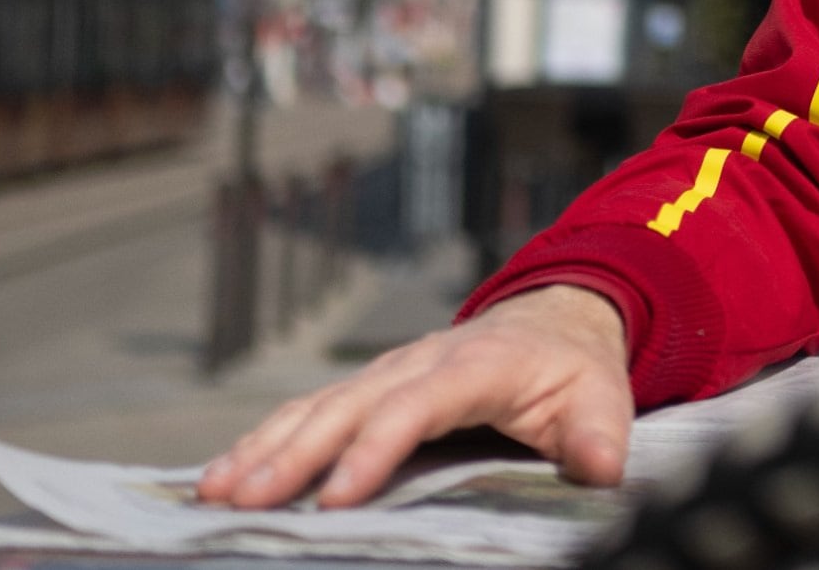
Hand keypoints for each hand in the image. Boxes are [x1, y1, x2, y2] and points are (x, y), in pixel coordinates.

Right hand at [196, 283, 629, 509]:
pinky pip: (306, 413)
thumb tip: (601, 468)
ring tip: (215, 492)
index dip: (377, 448)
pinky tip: (221, 474)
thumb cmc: (574, 369)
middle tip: (246, 500)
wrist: (555, 318)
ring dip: (263, 448)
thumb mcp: (603, 397)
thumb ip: (599, 433)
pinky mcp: (368, 389)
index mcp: (476, 365)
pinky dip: (262, 441)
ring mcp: (386, 373)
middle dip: (295, 454)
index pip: (418, 405)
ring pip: (316, 408)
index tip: (339, 496)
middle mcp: (419, 362)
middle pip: (348, 407)